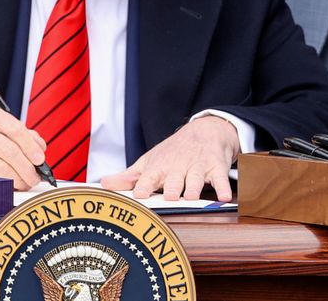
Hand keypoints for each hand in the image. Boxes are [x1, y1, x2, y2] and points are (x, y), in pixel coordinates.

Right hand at [0, 104, 46, 189]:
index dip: (31, 146)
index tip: (40, 159)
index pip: (15, 129)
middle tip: (35, 176)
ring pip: (0, 168)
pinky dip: (5, 185)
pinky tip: (12, 185)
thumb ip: (25, 135)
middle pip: (9, 151)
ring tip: (26, 182)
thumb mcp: (2, 128)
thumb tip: (40, 149)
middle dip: (27, 167)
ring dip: (18, 179)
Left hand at [101, 116, 238, 201]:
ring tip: (192, 197)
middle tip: (170, 197)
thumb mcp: (149, 162)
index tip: (139, 195)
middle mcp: (177, 167)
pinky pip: (220, 178)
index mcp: (158, 168)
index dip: (144, 187)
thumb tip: (103, 185)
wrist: (204, 129)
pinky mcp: (215, 167)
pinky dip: (223, 187)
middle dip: (172, 189)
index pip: (149, 179)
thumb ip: (128, 177)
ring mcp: (197, 166)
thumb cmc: (172, 153)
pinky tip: (224, 197)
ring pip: (195, 180)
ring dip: (194, 188)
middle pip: (173, 181)